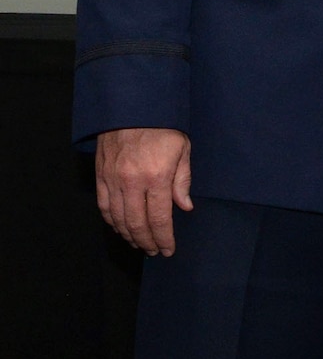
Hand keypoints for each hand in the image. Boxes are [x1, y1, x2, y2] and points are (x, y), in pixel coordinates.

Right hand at [95, 127, 192, 255]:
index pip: (159, 218)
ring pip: (118, 218)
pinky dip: (111, 220)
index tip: (168, 250)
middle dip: (147, 241)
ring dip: (129, 234)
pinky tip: (120, 228)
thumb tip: (184, 207)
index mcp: (156, 177)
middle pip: (137, 223)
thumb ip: (182, 181)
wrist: (133, 107)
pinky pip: (104, 205)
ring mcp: (113, 179)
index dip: (163, 238)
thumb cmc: (164, 127)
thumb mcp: (183, 150)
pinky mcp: (101, 175)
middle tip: (154, 251)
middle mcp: (132, 182)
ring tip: (140, 243)